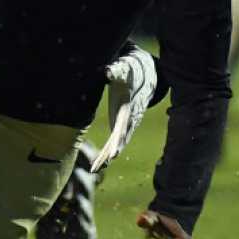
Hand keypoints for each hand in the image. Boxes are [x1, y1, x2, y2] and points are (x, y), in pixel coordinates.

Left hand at [91, 46, 155, 172]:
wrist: (145, 78)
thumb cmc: (131, 74)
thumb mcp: (124, 70)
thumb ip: (116, 71)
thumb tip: (107, 71)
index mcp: (128, 108)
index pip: (123, 126)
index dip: (119, 138)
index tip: (114, 151)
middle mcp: (129, 120)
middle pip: (121, 139)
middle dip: (113, 151)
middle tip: (104, 163)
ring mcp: (126, 125)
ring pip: (117, 144)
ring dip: (107, 156)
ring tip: (94, 169)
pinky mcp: (121, 127)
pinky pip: (114, 142)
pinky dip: (106, 153)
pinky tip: (98, 165)